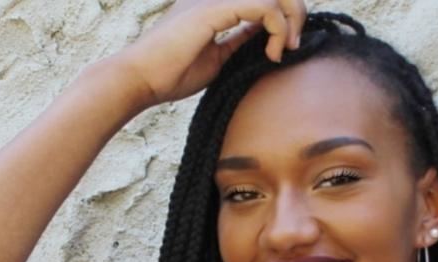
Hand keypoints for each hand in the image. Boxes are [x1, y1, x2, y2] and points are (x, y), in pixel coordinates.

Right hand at [122, 0, 307, 108]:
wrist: (142, 79)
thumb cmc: (172, 74)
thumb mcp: (218, 57)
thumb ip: (240, 42)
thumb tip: (265, 38)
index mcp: (218, 2)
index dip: (286, 14)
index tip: (287, 48)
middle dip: (295, 11)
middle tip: (294, 45)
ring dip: (290, 20)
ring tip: (284, 50)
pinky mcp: (215, 8)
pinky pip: (264, 7)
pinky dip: (276, 29)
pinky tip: (272, 53)